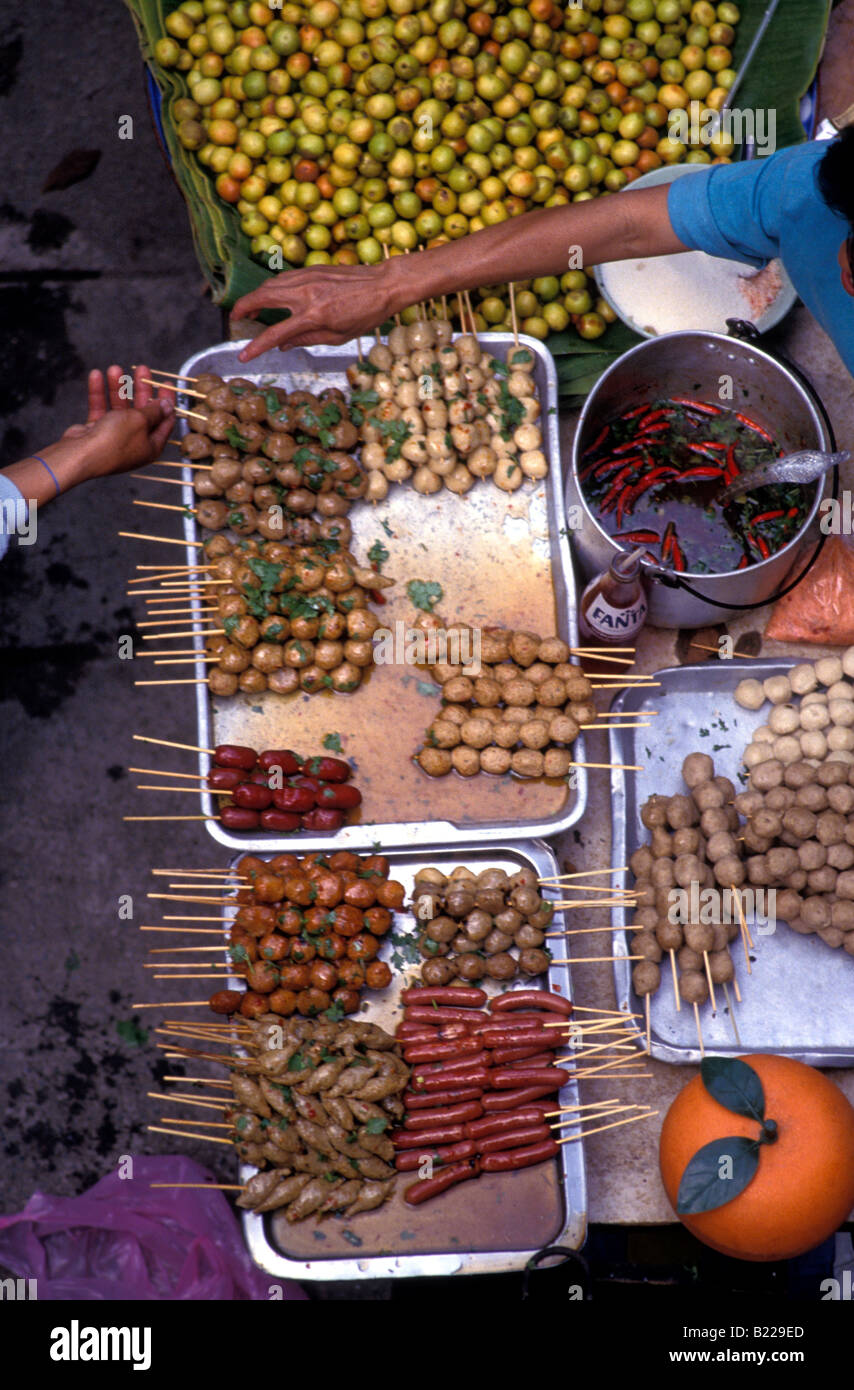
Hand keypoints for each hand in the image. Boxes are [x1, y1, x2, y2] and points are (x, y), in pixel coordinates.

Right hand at [61, 365, 174, 476]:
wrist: (80, 455)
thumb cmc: (114, 441)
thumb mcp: (140, 421)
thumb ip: (154, 411)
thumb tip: (167, 406)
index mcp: (151, 445)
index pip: (165, 421)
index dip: (167, 401)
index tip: (166, 383)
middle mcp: (135, 442)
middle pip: (142, 411)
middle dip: (141, 389)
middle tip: (142, 370)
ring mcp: (115, 437)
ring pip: (120, 407)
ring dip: (118, 387)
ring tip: (115, 368)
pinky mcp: (96, 431)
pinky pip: (100, 409)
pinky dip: (99, 393)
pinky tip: (96, 375)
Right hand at [230, 263, 397, 362]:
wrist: (384, 285)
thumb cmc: (365, 315)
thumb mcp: (338, 336)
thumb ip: (307, 339)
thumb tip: (284, 345)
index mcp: (313, 315)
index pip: (276, 334)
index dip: (256, 347)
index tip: (242, 356)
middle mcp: (306, 294)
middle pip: (262, 297)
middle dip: (243, 308)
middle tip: (235, 319)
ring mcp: (308, 278)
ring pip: (271, 284)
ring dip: (256, 295)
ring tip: (251, 308)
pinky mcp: (312, 269)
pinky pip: (284, 278)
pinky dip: (273, 286)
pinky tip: (272, 295)